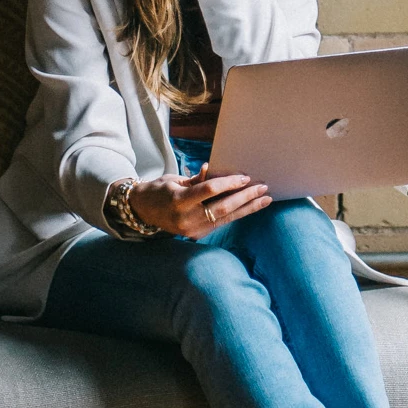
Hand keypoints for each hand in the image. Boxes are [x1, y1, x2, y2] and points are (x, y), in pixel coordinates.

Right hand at [126, 164, 271, 239]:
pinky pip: (222, 223)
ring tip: (265, 199)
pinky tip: (250, 207)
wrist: (142, 212)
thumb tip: (215, 172)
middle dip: (245, 197)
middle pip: (222, 207)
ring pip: (226, 218)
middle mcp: (186, 218)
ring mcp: (192, 230)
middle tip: (262, 188)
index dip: (228, 183)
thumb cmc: (159, 190)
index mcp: (178, 201)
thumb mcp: (174, 180)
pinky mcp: (197, 235)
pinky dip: (237, 214)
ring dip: (247, 208)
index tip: (245, 177)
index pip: (209, 191)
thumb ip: (196, 180)